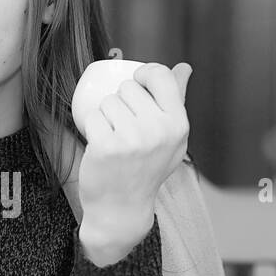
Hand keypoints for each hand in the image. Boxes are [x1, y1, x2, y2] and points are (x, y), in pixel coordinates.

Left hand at [77, 61, 191, 227]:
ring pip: (108, 101)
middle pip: (128, 88)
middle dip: (121, 102)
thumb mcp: (171, 138)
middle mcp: (159, 131)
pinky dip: (92, 128)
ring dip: (105, 116)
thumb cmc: (145, 169)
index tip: (136, 85)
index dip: (144, 75)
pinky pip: (92, 117)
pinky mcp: (107, 147)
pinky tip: (101, 146)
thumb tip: (184, 67)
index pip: (160, 75)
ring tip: (115, 139)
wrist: (122, 208)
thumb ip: (177, 100)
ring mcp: (132, 139)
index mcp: (178, 125)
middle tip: (125, 129)